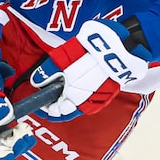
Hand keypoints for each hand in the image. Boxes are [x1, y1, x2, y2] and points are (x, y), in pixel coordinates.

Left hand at [30, 19, 150, 119]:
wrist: (122, 46)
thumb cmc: (91, 51)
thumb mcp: (62, 58)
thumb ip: (48, 72)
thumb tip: (37, 82)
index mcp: (73, 97)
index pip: (56, 113)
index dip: (47, 109)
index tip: (41, 103)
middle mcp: (87, 103)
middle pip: (68, 110)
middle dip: (58, 104)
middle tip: (51, 95)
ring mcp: (100, 99)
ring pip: (80, 105)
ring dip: (71, 99)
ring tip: (64, 88)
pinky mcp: (110, 93)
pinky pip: (92, 99)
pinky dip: (83, 95)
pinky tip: (80, 84)